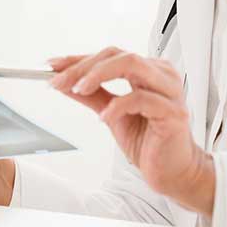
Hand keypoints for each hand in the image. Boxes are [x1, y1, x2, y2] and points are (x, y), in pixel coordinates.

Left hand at [48, 48, 214, 214]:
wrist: (171, 171)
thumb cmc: (148, 141)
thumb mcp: (110, 113)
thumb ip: (90, 95)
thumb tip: (62, 81)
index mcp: (148, 70)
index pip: (109, 55)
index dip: (78, 58)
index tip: (52, 65)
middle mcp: (161, 74)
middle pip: (117, 55)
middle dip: (83, 66)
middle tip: (59, 80)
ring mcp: (170, 91)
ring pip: (131, 64)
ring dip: (98, 75)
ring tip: (79, 89)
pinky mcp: (173, 112)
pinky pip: (141, 99)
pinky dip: (117, 105)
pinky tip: (104, 117)